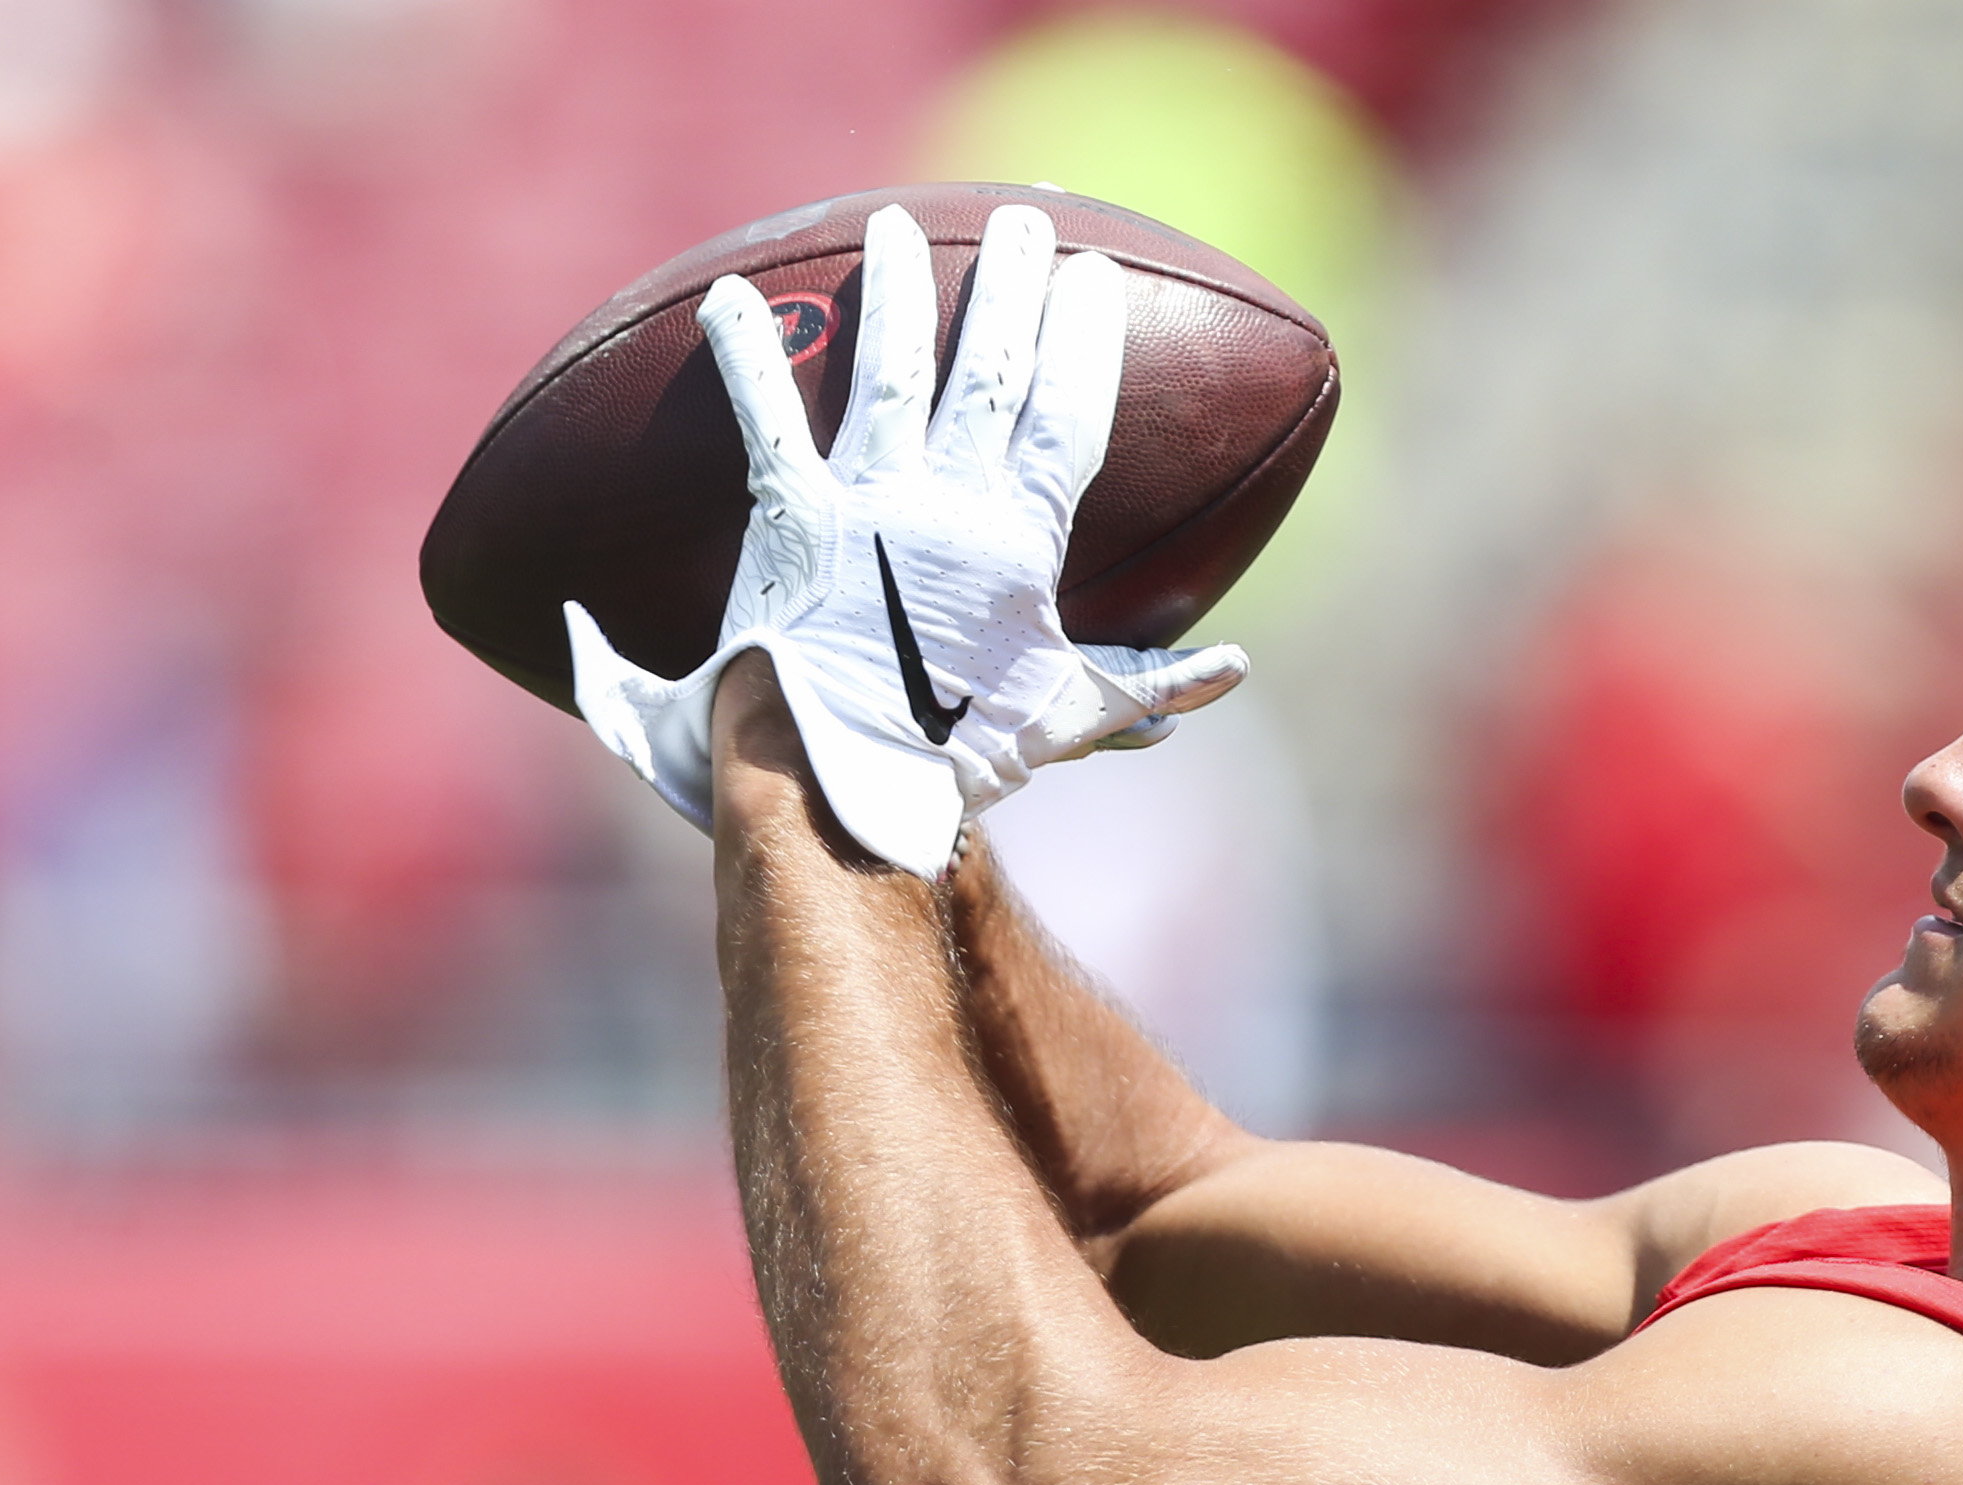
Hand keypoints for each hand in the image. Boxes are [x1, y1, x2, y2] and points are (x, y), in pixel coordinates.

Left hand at [565, 202, 1250, 878]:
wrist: (842, 787)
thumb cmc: (949, 763)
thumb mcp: (1064, 724)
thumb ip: (1147, 688)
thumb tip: (1231, 672)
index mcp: (1020, 544)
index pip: (1069, 419)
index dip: (1085, 343)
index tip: (1095, 280)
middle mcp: (949, 503)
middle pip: (990, 369)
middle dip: (1011, 285)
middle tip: (1025, 218)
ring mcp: (869, 502)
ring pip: (893, 369)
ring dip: (898, 291)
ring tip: (897, 226)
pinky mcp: (791, 518)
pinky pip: (766, 418)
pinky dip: (746, 353)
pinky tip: (730, 294)